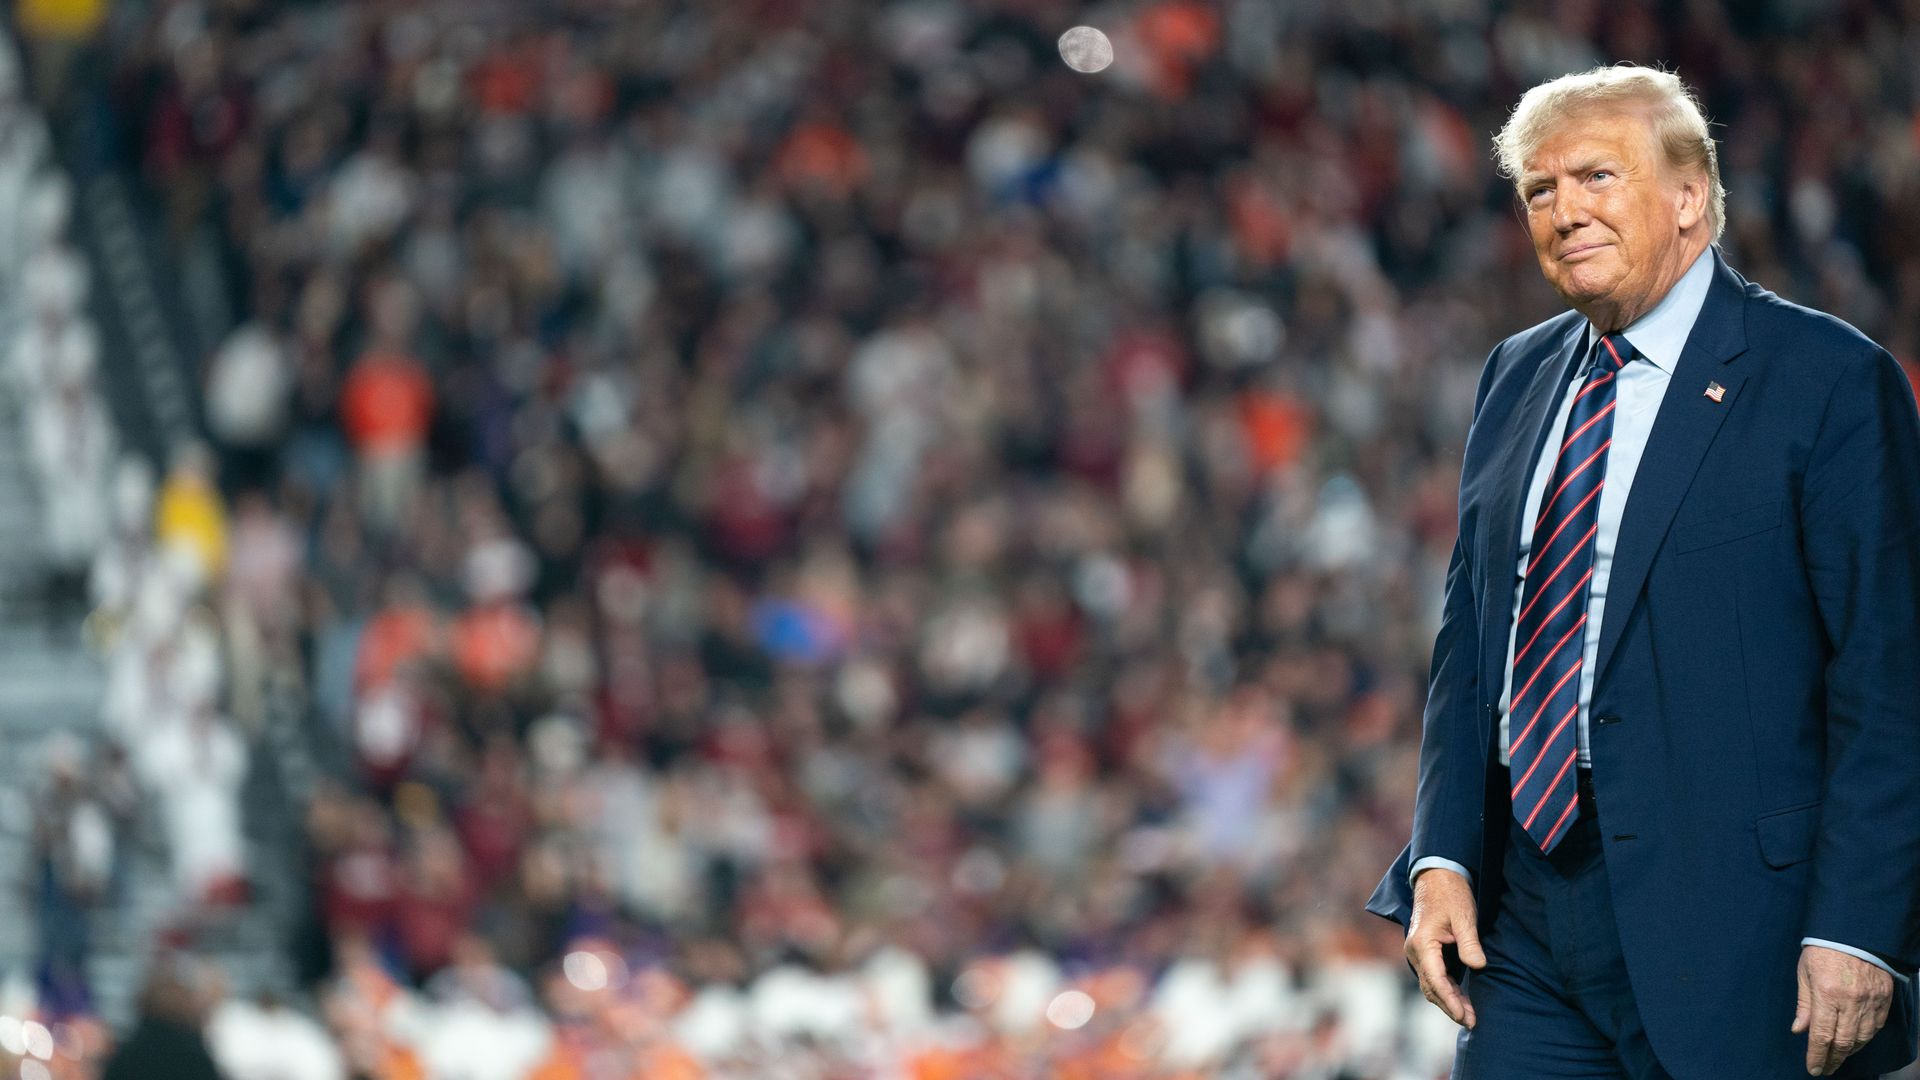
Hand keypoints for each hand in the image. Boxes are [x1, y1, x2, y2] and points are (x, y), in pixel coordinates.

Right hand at [1405, 867, 1484, 1026]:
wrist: (1437, 876)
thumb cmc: (1451, 894)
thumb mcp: (1464, 916)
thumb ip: (1469, 943)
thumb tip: (1478, 966)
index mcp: (1422, 943)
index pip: (1435, 979)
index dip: (1450, 1000)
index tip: (1464, 1015)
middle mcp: (1415, 951)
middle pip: (1431, 987)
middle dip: (1449, 1006)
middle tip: (1470, 1021)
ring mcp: (1418, 952)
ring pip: (1430, 984)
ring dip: (1448, 1000)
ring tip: (1468, 1016)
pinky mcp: (1425, 952)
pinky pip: (1433, 976)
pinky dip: (1446, 989)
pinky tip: (1460, 998)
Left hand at [1793, 944, 1893, 1075]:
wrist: (1855, 931)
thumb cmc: (1824, 949)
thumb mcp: (1804, 972)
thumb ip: (1804, 1004)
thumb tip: (1799, 1030)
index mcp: (1827, 993)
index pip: (1822, 1035)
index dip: (1817, 1055)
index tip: (1813, 1068)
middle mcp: (1851, 1000)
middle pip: (1844, 1041)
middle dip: (1833, 1059)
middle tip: (1825, 1068)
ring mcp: (1871, 1001)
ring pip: (1862, 1038)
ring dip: (1850, 1051)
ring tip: (1838, 1057)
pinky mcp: (1884, 998)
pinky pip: (1876, 1027)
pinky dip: (1865, 1038)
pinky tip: (1856, 1042)